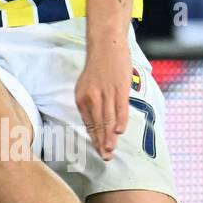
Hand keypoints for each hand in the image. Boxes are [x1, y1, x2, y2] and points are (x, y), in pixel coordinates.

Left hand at [76, 39, 131, 160]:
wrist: (107, 46)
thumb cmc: (98, 67)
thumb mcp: (86, 86)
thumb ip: (89, 103)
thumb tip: (95, 122)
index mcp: (82, 98)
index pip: (89, 123)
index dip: (94, 138)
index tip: (98, 150)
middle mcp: (92, 97)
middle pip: (97, 124)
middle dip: (101, 143)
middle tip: (105, 157)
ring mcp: (106, 93)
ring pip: (108, 119)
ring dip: (109, 137)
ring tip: (111, 150)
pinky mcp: (120, 88)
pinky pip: (120, 108)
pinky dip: (120, 120)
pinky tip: (120, 131)